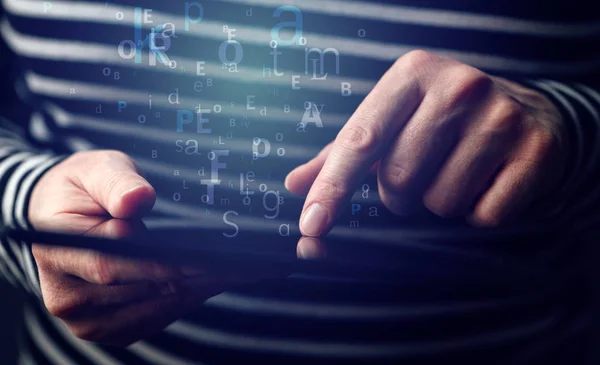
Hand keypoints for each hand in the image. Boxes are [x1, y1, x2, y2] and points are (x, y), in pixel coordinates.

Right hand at [28, 150, 280, 345]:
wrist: (62, 216)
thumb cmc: (81, 190)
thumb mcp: (95, 170)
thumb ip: (116, 183)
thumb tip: (137, 200)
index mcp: (57, 254)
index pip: (111, 266)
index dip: (160, 265)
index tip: (203, 257)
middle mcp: (69, 297)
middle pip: (141, 291)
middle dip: (193, 275)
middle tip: (242, 262)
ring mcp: (90, 319)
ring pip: (156, 308)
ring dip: (198, 289)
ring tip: (240, 269)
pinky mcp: (112, 327)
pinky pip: (157, 316)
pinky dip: (188, 298)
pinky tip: (216, 280)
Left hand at [285, 50, 567, 235]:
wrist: (530, 112)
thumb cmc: (444, 120)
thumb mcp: (394, 119)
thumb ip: (343, 152)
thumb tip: (294, 184)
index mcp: (412, 74)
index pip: (361, 140)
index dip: (332, 187)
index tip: (310, 226)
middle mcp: (458, 87)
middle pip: (399, 180)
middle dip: (400, 194)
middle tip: (421, 174)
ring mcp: (501, 116)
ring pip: (441, 201)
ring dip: (441, 201)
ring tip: (458, 172)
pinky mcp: (535, 150)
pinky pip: (485, 214)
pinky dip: (479, 212)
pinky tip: (488, 182)